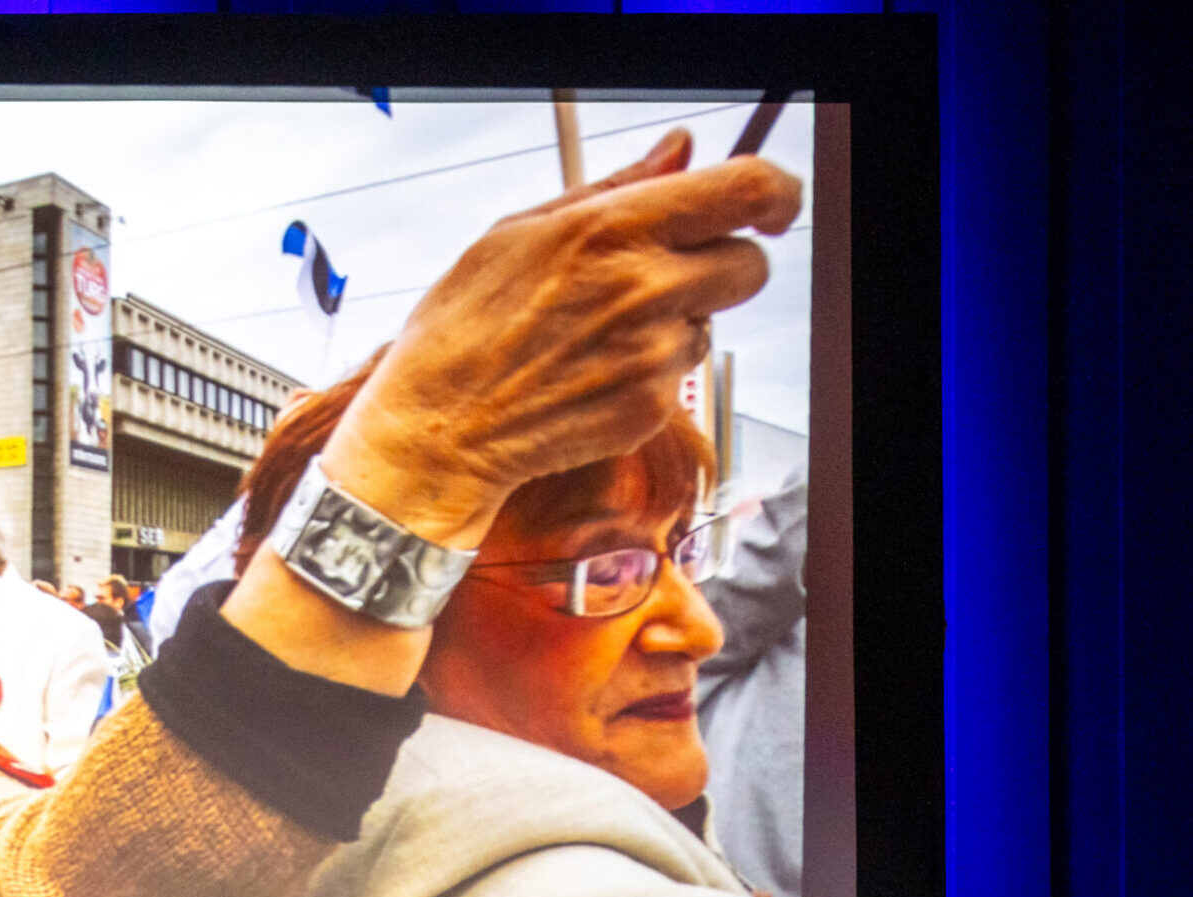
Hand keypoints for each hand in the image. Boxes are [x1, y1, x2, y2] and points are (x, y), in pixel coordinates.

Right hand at [329, 130, 801, 548]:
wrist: (436, 432)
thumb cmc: (460, 330)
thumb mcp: (518, 233)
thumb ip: (615, 188)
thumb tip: (679, 151)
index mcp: (612, 230)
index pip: (746, 191)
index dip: (774, 192)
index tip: (771, 204)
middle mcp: (644, 290)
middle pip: (749, 265)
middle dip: (721, 265)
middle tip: (665, 276)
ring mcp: (651, 355)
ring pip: (710, 325)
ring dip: (674, 324)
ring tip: (597, 335)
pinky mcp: (650, 409)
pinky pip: (679, 376)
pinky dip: (647, 373)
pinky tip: (589, 373)